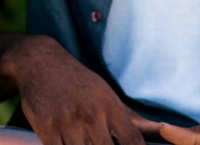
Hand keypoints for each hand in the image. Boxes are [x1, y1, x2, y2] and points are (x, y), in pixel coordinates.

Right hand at [11, 36, 161, 143]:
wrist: (39, 62)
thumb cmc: (78, 82)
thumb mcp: (105, 93)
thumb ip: (129, 119)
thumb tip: (159, 132)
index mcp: (110, 106)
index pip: (133, 141)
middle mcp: (91, 114)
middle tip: (99, 143)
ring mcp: (68, 122)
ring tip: (83, 142)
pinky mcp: (46, 128)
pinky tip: (67, 144)